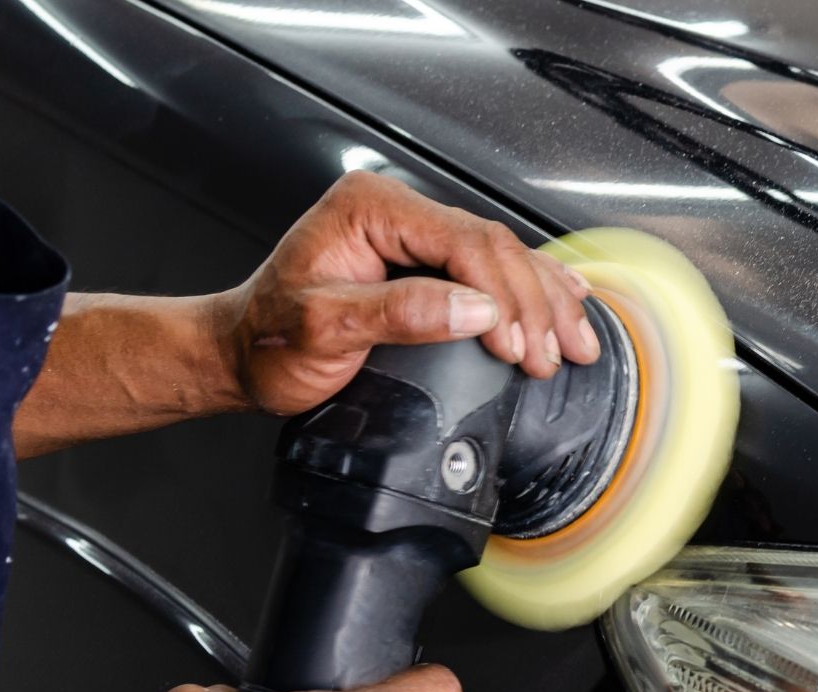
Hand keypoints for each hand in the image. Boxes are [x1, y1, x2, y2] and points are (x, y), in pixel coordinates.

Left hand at [215, 171, 597, 414]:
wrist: (241, 356)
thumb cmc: (268, 342)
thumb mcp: (325, 330)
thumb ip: (401, 314)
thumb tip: (476, 309)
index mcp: (370, 209)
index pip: (463, 242)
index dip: (504, 296)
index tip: (520, 347)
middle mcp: (394, 210)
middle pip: (492, 246)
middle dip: (536, 304)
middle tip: (559, 354)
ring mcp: (411, 232)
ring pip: (501, 255)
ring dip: (545, 300)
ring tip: (577, 339)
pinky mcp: (421, 259)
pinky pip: (489, 266)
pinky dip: (530, 290)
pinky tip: (564, 300)